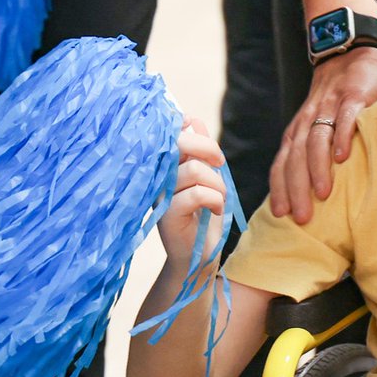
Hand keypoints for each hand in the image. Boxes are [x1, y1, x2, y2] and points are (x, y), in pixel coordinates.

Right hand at [158, 118, 226, 268]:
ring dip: (217, 183)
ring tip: (218, 197)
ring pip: (195, 169)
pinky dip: (215, 199)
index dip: (184, 125)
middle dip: (208, 148)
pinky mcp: (167, 215)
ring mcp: (160, 195)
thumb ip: (200, 151)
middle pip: (179, 143)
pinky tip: (215, 208)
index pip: (169, 133)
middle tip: (219, 163)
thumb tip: (192, 120)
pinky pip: (197, 194)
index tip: (199, 134)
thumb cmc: (202, 215)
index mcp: (164, 165)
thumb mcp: (206, 178)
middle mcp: (157, 177)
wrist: (198, 255)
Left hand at [268, 46, 376, 223]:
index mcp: (297, 131)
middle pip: (296, 158)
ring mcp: (329, 108)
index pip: (282, 163)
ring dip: (317, 168)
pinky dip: (341, 138)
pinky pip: (344, 119)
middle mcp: (308, 122)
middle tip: (303, 217)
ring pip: (316, 141)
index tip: (282, 214)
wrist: (348, 55)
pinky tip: (343, 157)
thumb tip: (309, 191)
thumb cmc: (333, 99)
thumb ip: (310, 151)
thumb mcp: (315, 124)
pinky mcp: (351, 98)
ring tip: (323, 194)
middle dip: (297, 188)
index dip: (280, 188)